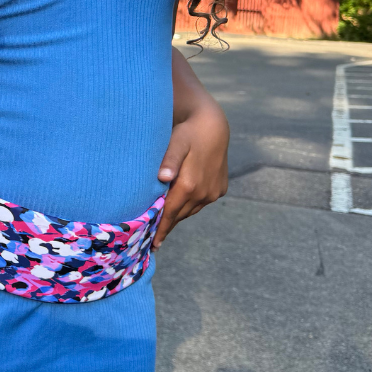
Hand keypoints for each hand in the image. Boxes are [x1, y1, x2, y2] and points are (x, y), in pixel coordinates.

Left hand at [153, 101, 228, 248]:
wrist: (213, 126)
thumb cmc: (188, 132)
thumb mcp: (177, 142)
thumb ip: (170, 160)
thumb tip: (162, 177)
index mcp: (189, 185)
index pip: (170, 213)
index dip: (160, 229)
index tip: (152, 246)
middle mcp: (203, 193)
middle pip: (179, 215)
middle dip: (167, 226)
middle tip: (152, 240)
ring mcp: (213, 192)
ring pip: (190, 210)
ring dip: (178, 216)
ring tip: (164, 225)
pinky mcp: (219, 189)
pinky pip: (200, 203)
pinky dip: (189, 206)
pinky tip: (180, 206)